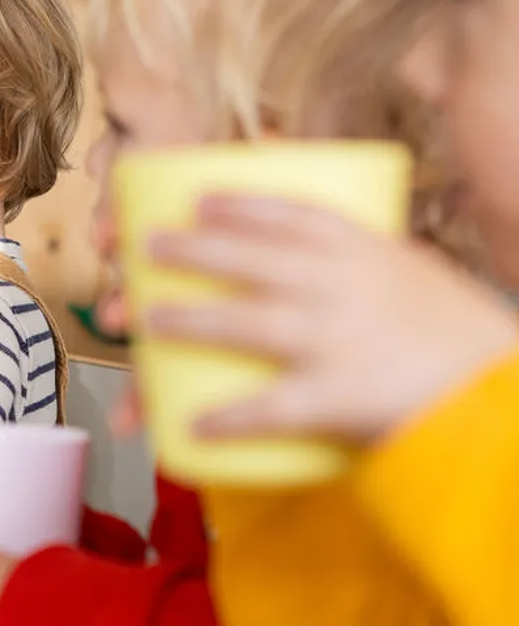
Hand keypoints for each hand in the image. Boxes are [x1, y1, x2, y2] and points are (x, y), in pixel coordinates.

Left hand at [145, 194, 518, 442]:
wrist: (506, 398)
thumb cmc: (454, 333)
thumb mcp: (412, 270)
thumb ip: (360, 252)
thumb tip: (304, 235)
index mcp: (366, 251)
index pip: (290, 215)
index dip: (238, 206)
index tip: (197, 202)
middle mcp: (345, 287)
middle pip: (251, 261)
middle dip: (192, 252)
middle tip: (146, 247)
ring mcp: (339, 340)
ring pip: (246, 324)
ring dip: (188, 322)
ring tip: (143, 321)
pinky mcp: (340, 397)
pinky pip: (273, 408)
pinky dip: (230, 418)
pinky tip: (191, 424)